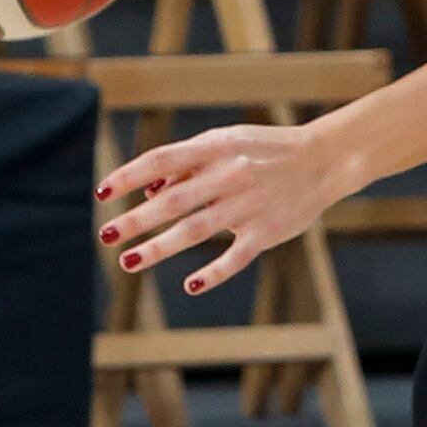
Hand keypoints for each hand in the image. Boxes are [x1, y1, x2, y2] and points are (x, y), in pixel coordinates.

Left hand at [98, 120, 357, 294]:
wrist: (325, 159)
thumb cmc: (266, 149)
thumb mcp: (228, 141)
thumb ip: (189, 163)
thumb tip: (149, 192)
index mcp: (217, 147)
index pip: (162, 160)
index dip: (128, 176)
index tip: (102, 193)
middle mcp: (231, 174)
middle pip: (173, 201)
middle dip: (136, 220)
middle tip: (107, 236)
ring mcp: (250, 204)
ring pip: (196, 230)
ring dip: (159, 248)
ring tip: (129, 261)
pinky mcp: (267, 231)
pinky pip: (235, 256)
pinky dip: (214, 273)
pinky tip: (190, 284)